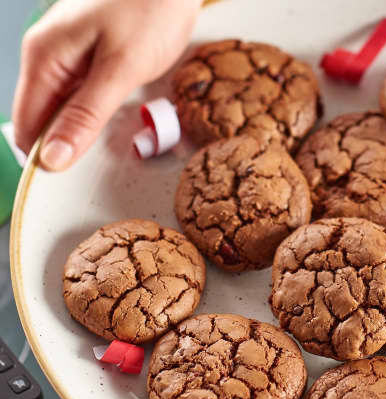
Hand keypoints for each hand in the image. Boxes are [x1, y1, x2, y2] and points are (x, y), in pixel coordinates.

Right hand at [13, 0, 202, 170]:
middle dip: (69, 145)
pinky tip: (121, 113)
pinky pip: (81, 95)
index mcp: (44, 58)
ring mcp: (66, 53)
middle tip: (106, 156)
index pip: (27, 127)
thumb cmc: (150, 8)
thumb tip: (52, 157)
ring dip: (86, 129)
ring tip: (118, 131)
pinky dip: (98, 111)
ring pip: (64, 109)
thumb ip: (85, 115)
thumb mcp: (120, 68)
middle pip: (43, 120)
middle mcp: (46, 55)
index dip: (46, 158)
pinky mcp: (88, 54)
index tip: (73, 185)